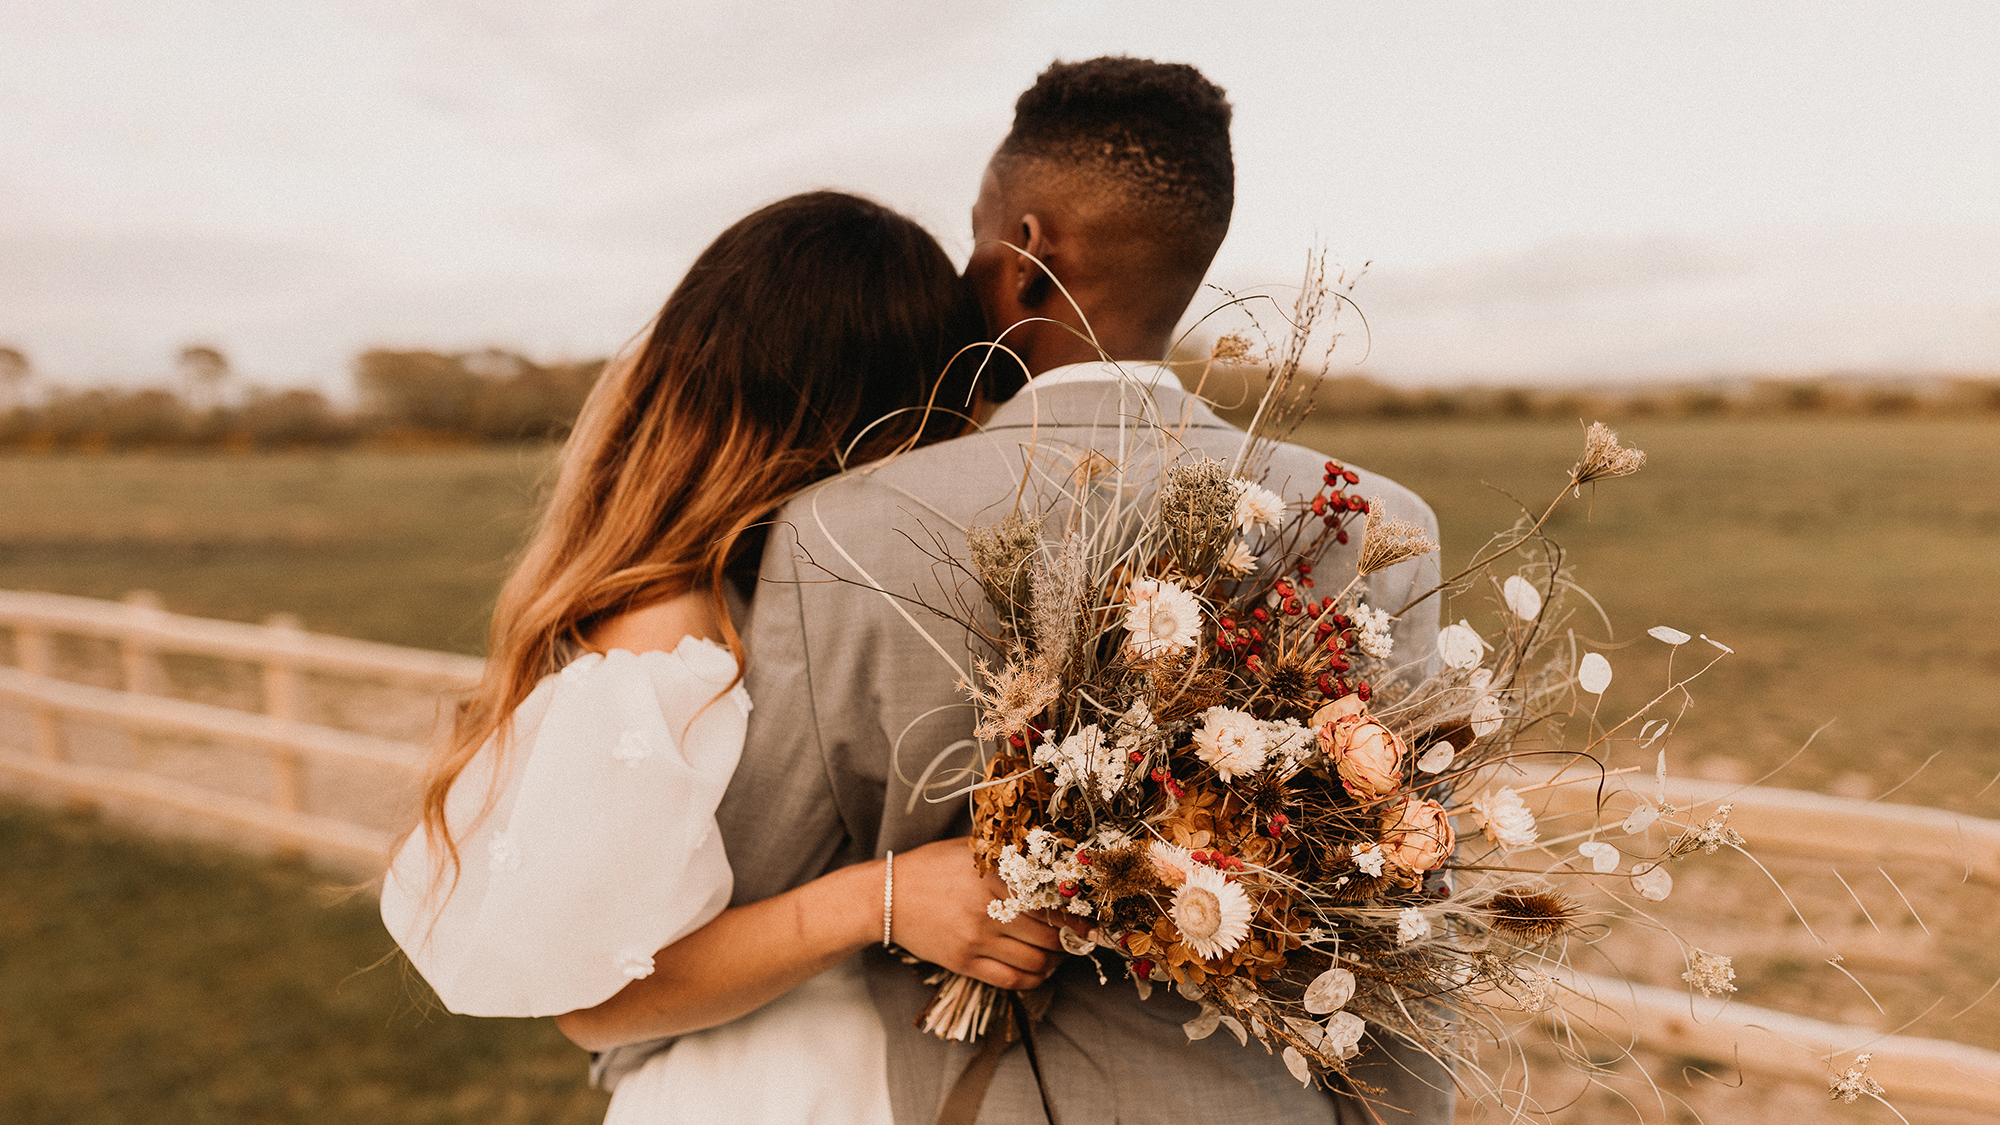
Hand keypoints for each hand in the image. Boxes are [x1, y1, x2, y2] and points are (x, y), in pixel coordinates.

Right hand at [888, 837, 1066, 990]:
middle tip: (1078, 938)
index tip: (1091, 920)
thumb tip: (1051, 865)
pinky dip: (1034, 979)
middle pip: (1049, 935)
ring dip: (1055, 961)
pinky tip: (1038, 970)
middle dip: (1071, 940)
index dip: (1077, 916)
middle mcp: (988, 909)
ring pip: (1036, 961)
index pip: (1051, 902)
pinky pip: (1012, 980)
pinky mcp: (964, 962)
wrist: (886, 896)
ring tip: (1058, 954)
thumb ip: (1007, 857)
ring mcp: (976, 939)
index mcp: (994, 877)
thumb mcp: (970, 852)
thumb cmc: (931, 868)